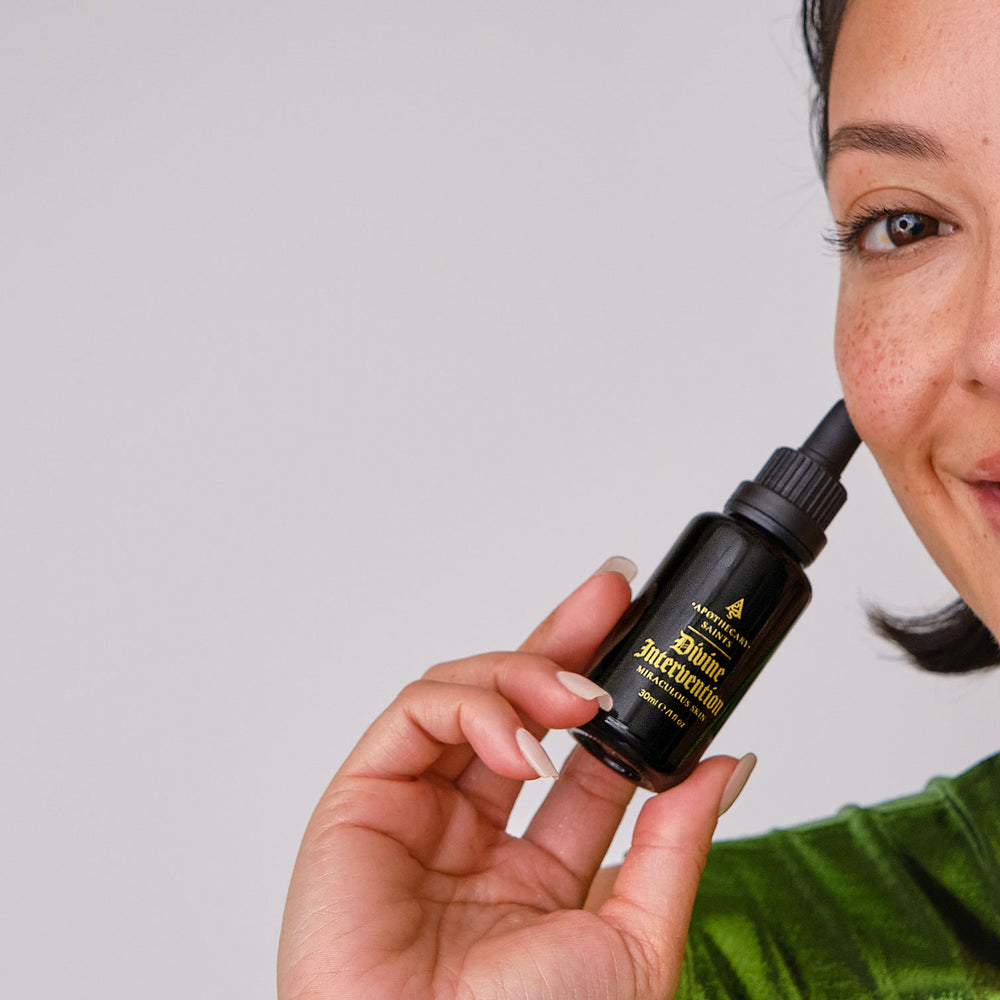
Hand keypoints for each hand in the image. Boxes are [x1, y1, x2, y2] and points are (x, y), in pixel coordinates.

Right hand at [277, 563, 741, 999]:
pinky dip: (471, 709)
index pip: (576, 756)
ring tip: (578, 695)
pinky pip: (413, 718)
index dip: (609, 693)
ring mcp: (416, 812)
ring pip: (463, 698)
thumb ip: (674, 844)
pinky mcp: (362, 799)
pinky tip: (520, 743)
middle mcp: (473, 834)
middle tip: (611, 597)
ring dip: (525, 675)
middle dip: (563, 645)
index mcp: (534, 871)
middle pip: (517, 709)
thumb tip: (727, 765)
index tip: (646, 636)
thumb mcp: (634, 938)